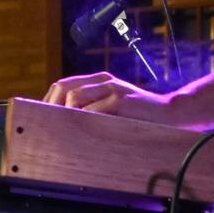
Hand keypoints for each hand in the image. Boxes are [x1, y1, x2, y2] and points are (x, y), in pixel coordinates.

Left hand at [42, 71, 168, 121]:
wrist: (171, 113)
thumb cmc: (139, 114)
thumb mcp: (112, 106)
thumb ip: (92, 106)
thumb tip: (61, 119)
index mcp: (98, 80)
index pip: (63, 85)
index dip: (49, 101)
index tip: (42, 118)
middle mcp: (103, 81)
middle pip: (64, 87)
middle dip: (52, 107)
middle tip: (49, 125)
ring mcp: (112, 89)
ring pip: (75, 97)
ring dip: (67, 114)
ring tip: (66, 129)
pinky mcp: (121, 101)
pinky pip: (93, 110)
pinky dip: (84, 120)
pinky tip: (83, 131)